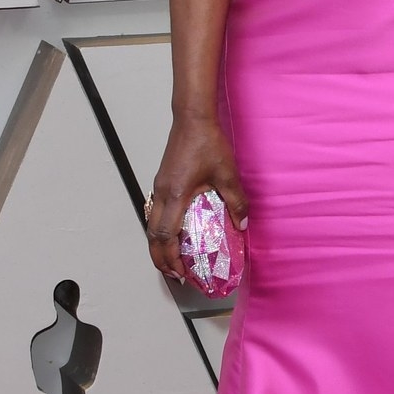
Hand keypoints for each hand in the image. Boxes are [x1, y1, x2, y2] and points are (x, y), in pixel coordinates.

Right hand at [145, 115, 248, 281]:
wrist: (192, 119)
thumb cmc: (207, 143)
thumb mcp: (227, 174)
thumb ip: (236, 202)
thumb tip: (242, 224)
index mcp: (175, 195)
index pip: (165, 235)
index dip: (170, 258)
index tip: (180, 272)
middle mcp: (161, 194)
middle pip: (152, 235)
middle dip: (160, 258)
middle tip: (173, 274)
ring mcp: (159, 187)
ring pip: (150, 224)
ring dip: (158, 245)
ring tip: (171, 260)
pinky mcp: (161, 182)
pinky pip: (155, 213)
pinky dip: (160, 229)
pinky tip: (173, 234)